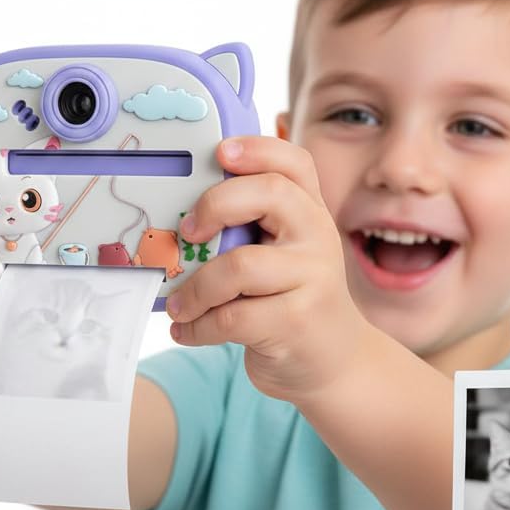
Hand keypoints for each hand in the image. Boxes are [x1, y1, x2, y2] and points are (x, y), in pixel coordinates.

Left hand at [165, 135, 370, 404]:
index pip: (294, 163)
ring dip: (195, 288)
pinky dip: (198, 326)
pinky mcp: (296, 322)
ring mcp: (312, 279)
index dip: (257, 149)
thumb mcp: (283, 254)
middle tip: (187, 232)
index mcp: (311, 212)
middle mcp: (318, 237)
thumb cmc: (292, 300)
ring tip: (178, 305)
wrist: (333, 360)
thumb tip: (176, 217)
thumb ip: (250, 228)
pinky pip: (232, 317)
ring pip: (240, 266)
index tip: (219, 153)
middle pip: (270, 195)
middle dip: (215, 205)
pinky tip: (188, 330)